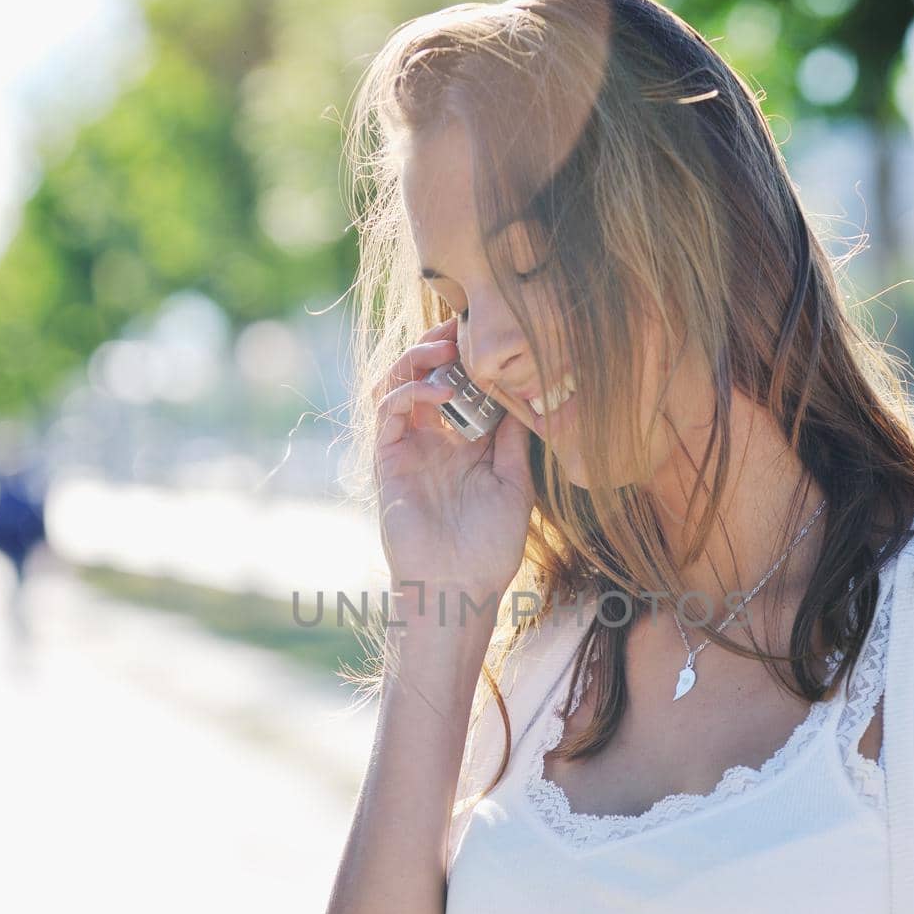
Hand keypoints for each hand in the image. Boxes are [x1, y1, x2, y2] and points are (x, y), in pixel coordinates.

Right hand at [372, 317, 536, 605]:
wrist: (458, 588)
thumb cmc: (490, 547)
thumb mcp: (514, 484)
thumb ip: (514, 439)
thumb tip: (526, 392)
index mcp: (463, 444)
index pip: (459, 385)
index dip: (469, 357)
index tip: (491, 333)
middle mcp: (432, 440)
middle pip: (424, 375)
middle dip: (439, 344)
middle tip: (462, 326)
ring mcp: (407, 448)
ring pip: (398, 383)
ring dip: (418, 358)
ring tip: (446, 348)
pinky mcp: (387, 460)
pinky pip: (388, 410)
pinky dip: (410, 391)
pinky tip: (440, 390)